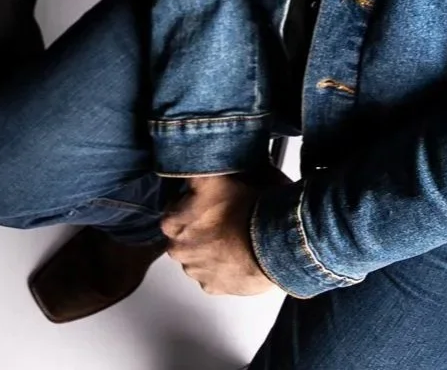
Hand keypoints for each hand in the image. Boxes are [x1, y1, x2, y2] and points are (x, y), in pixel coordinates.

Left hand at [161, 175, 278, 295]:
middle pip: (183, 232)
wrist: (274, 243)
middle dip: (198, 226)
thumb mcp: (217, 175)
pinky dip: (221, 267)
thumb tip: (195, 159)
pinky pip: (212, 275)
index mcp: (172, 221)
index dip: (193, 199)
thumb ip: (198, 169)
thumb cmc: (248, 209)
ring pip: (196, 255)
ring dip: (208, 247)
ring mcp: (195, 270)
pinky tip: (236, 255)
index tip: (209, 198)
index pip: (174, 206)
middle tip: (222, 216)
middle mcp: (178, 249)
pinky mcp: (213, 288)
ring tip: (232, 237)